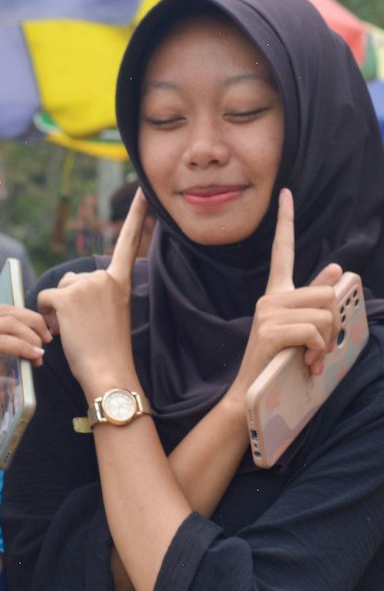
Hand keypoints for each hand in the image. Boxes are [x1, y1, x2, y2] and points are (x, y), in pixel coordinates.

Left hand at [37, 189, 148, 390]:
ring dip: (57, 311)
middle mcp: (106, 278)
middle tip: (84, 329)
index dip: (137, 213)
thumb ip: (95, 294)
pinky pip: (45, 299)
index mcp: (121, 281)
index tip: (143, 187)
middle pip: (73, 279)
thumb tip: (63, 291)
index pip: (130, 240)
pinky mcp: (69, 297)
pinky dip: (46, 316)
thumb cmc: (108, 352)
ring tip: (74, 332)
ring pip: (58, 290)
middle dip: (69, 302)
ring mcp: (87, 285)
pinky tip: (60, 331)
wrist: (108, 373)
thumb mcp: (109, 315)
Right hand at [228, 189, 340, 406]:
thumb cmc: (279, 365)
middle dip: (334, 323)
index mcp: (276, 295)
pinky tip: (304, 361)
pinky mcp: (269, 330)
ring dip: (326, 341)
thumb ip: (317, 300)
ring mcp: (267, 313)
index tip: (286, 192)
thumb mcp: (303, 330)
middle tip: (321, 349)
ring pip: (323, 313)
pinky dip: (317, 350)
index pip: (282, 249)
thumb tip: (338, 267)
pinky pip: (313, 331)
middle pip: (324, 292)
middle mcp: (269, 298)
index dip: (286, 220)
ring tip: (311, 358)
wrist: (251, 397)